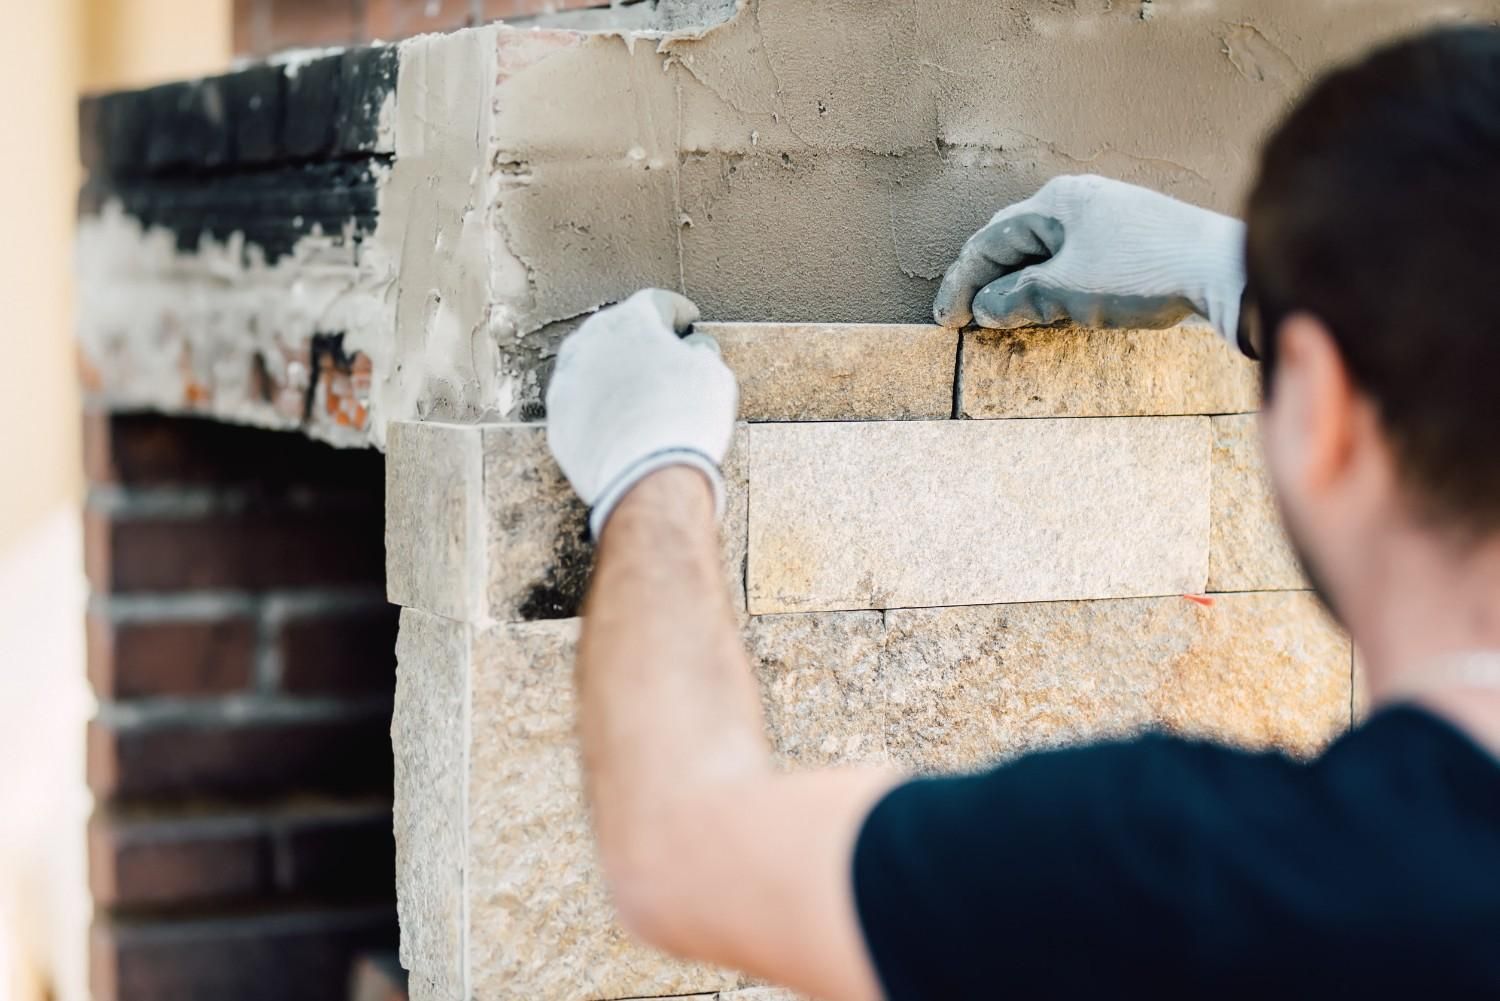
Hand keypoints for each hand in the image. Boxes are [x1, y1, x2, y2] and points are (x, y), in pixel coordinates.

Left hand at [546, 288, 737, 538]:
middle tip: (667, 357)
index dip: (679, 312)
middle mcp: (588, 342)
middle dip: (642, 341)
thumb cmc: (685, 419)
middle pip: (618, 331)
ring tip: (641, 393)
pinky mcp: (558, 420)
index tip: (691, 321)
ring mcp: (567, 382)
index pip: (657, 303)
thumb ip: (700, 351)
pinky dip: (600, 407)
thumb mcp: (711, 374)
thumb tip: (694, 347)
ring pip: (594, 366)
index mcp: (629, 321)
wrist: (647, 478)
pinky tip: (621, 422)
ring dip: (616, 373)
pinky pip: (583, 404)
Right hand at [933, 175, 1249, 351]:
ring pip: (1046, 250)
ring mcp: (1109, 216)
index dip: (961, 282)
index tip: (945, 319)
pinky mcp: (1134, 237)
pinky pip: (1075, 258)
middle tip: (965, 316)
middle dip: (986, 279)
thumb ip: (1019, 296)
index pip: (990, 240)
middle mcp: (1079, 199)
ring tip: (1003, 316)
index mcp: (1056, 202)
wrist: (1225, 268)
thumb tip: (986, 307)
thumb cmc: (1142, 272)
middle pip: (1015, 240)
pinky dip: (1052, 282)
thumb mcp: (1067, 290)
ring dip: (1019, 283)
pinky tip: (1054, 305)